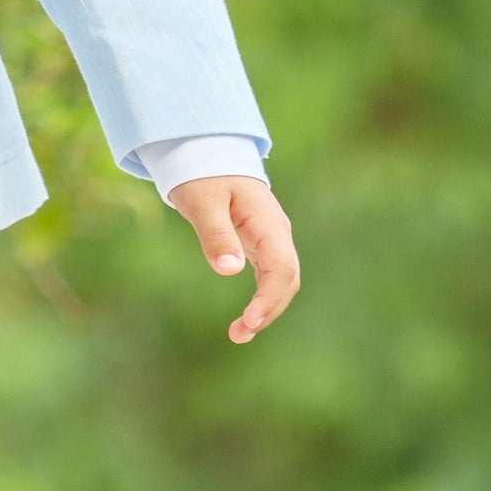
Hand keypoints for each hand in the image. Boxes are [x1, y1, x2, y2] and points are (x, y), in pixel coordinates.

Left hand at [168, 176, 299, 344]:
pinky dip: (261, 300)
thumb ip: (216, 234)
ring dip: (266, 310)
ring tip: (239, 335)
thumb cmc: (204, 176)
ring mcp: (271, 240)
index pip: (281, 267)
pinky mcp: (260, 246)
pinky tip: (245, 320)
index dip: (269, 297)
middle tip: (240, 334)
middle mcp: (277, 234)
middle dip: (268, 310)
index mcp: (268, 223)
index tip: (248, 320)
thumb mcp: (203, 202)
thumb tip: (229, 271)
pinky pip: (269, 277)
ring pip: (281, 282)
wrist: (208, 155)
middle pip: (287, 280)